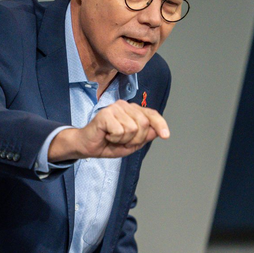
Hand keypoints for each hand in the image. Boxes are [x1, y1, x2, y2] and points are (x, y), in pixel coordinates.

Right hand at [49, 100, 169, 161]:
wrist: (87, 146)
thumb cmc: (108, 143)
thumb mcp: (131, 144)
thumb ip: (144, 137)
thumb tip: (157, 131)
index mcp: (133, 111)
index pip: (151, 114)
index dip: (160, 125)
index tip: (166, 136)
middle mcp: (125, 106)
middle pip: (144, 124)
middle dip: (136, 139)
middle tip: (123, 142)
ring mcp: (115, 108)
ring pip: (133, 129)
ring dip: (124, 140)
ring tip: (113, 138)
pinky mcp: (106, 114)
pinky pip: (120, 131)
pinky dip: (114, 139)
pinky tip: (106, 135)